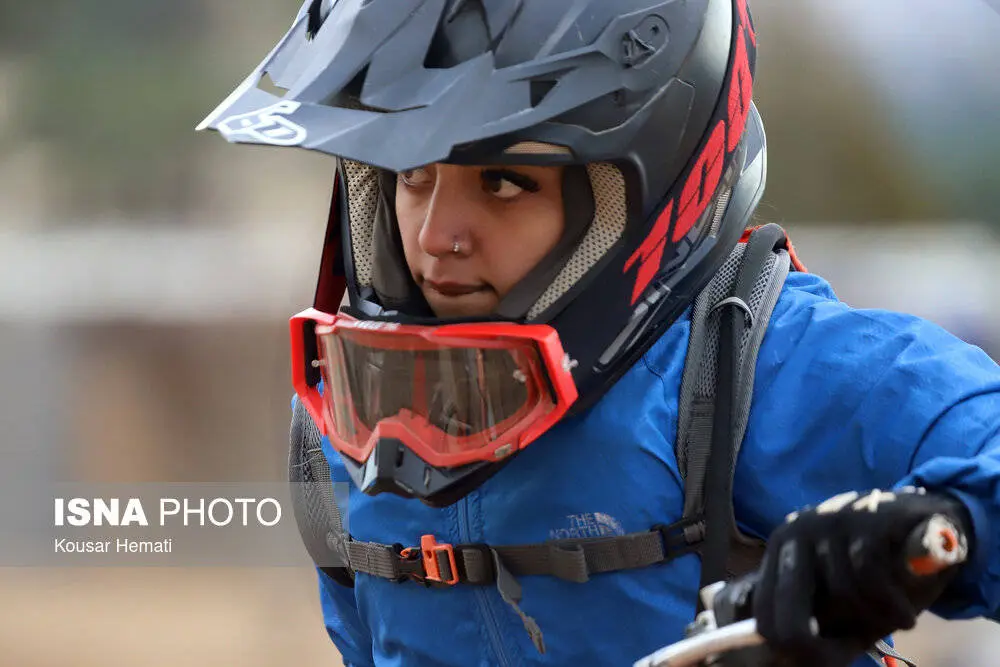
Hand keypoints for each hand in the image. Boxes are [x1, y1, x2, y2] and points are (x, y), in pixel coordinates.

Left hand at [752, 487, 970, 665]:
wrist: (926, 521)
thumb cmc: (875, 566)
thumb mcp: (838, 593)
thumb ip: (814, 615)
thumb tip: (788, 659)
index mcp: (781, 549)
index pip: (763, 609)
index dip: (791, 644)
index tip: (823, 658)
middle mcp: (797, 530)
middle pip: (789, 605)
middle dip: (820, 645)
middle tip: (852, 649)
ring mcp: (830, 519)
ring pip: (841, 592)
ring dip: (874, 619)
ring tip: (894, 619)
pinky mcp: (867, 517)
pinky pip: (871, 577)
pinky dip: (892, 606)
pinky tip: (906, 616)